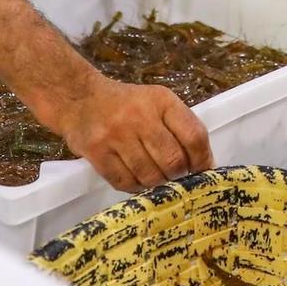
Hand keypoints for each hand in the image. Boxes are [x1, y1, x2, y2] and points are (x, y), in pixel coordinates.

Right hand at [53, 72, 213, 191]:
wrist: (80, 98)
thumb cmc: (127, 104)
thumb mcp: (158, 103)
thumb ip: (183, 128)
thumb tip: (206, 165)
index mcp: (162, 101)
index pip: (194, 136)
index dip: (202, 160)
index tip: (200, 170)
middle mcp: (140, 116)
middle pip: (173, 161)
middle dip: (178, 175)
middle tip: (173, 175)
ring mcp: (116, 134)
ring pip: (150, 176)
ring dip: (157, 182)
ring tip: (153, 175)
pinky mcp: (96, 152)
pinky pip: (125, 182)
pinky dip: (135, 187)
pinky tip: (136, 178)